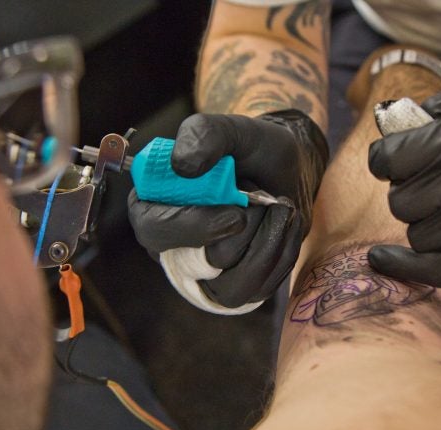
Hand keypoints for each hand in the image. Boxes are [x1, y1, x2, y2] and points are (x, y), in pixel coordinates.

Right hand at [128, 111, 327, 311]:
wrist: (286, 170)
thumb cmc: (251, 150)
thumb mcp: (231, 129)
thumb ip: (203, 135)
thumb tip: (182, 166)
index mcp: (153, 206)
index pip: (153, 230)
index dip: (190, 227)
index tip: (234, 214)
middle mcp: (173, 247)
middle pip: (197, 266)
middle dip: (241, 234)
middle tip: (262, 200)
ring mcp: (205, 274)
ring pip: (231, 286)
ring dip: (266, 242)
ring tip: (278, 207)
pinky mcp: (236, 287)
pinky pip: (259, 290)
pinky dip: (281, 255)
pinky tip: (285, 225)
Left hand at [368, 76, 440, 289]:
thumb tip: (396, 121)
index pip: (390, 158)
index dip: (387, 159)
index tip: (393, 160)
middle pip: (401, 200)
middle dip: (412, 191)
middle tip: (439, 185)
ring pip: (416, 233)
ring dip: (427, 223)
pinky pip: (430, 270)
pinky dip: (404, 266)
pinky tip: (384, 258)